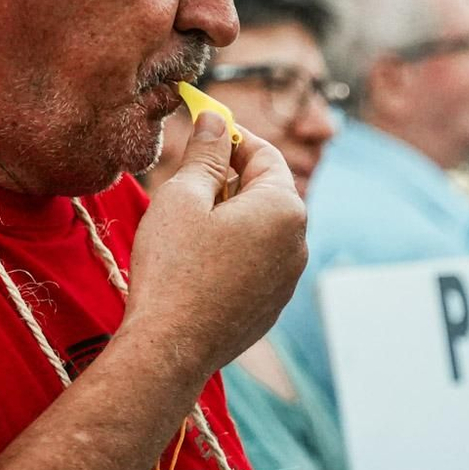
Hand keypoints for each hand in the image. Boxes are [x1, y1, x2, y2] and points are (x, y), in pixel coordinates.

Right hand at [121, 110, 306, 376]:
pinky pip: (255, 263)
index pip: (264, 154)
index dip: (231, 137)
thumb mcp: (183, 196)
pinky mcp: (271, 306)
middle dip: (228, 179)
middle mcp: (298, 243)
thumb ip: (205, 153)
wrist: (170, 349)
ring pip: (260, 229)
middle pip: (265, 191)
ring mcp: (287, 279)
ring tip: (185, 225)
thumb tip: (215, 120)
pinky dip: (231, 251)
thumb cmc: (174, 268)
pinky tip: (194, 262)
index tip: (202, 128)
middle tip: (185, 180)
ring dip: (229, 216)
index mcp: (284, 208)